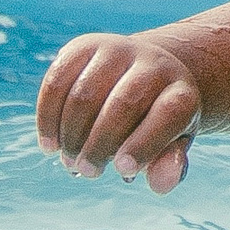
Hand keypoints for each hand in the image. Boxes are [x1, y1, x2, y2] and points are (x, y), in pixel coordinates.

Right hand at [38, 32, 200, 191]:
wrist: (145, 73)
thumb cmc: (156, 122)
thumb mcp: (170, 145)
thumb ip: (169, 167)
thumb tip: (161, 183)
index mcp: (181, 91)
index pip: (169, 112)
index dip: (145, 143)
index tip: (122, 170)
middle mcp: (154, 62)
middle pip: (124, 102)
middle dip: (100, 144)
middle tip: (89, 171)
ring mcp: (118, 49)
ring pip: (86, 94)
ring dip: (72, 135)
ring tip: (71, 161)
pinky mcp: (85, 45)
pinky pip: (58, 81)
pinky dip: (48, 117)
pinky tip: (50, 145)